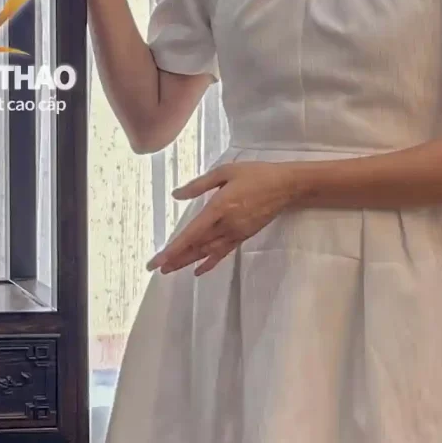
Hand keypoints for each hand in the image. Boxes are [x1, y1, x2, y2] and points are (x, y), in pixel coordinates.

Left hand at [146, 162, 303, 275]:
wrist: (285, 186)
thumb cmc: (255, 174)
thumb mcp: (225, 171)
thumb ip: (199, 185)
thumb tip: (176, 195)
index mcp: (219, 208)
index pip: (192, 233)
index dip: (174, 248)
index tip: (158, 259)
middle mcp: (226, 225)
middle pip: (196, 246)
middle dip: (175, 258)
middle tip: (156, 268)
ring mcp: (235, 233)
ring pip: (207, 252)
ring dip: (188, 262)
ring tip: (169, 270)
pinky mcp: (242, 237)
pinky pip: (222, 253)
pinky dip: (209, 263)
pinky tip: (198, 271)